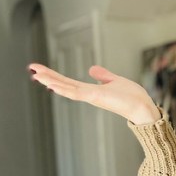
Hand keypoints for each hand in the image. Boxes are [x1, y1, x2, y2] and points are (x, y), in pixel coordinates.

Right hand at [28, 63, 160, 124]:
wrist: (143, 107)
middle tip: (31, 69)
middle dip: (47, 76)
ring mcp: (90, 96)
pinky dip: (63, 88)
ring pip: (66, 88)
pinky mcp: (95, 97)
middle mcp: (88, 94)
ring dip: (51, 81)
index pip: (68, 82)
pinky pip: (76, 92)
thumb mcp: (115, 81)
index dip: (54, 75)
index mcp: (91, 90)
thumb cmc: (133, 97)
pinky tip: (51, 83)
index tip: (40, 69)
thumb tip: (91, 69)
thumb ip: (103, 76)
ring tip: (36, 74)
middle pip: (63, 84)